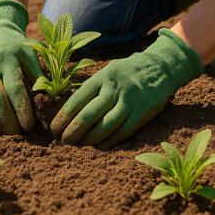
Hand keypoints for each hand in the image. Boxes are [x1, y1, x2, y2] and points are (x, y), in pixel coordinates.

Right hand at [0, 0, 42, 133]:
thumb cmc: (20, 48)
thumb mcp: (33, 55)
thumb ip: (39, 76)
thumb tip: (47, 100)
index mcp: (8, 59)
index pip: (14, 88)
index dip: (21, 109)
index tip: (29, 126)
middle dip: (7, 119)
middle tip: (19, 134)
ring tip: (8, 133)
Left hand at [51, 28, 202, 146]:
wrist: (160, 68)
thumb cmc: (126, 72)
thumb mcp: (107, 71)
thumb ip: (92, 88)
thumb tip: (69, 109)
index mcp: (102, 78)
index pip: (77, 100)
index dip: (63, 117)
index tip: (54, 129)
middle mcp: (114, 89)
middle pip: (88, 116)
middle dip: (72, 131)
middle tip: (64, 141)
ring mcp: (129, 102)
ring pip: (104, 126)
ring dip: (89, 139)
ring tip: (79, 145)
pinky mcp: (142, 113)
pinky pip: (123, 132)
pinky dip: (109, 141)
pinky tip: (99, 146)